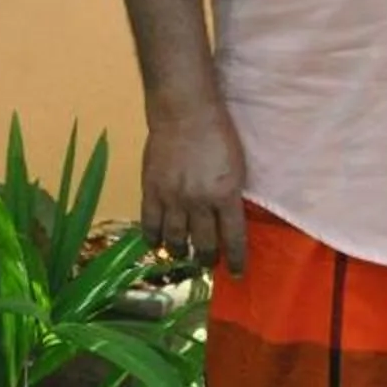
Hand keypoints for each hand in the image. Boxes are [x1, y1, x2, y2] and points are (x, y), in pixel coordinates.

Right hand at [143, 102, 250, 276]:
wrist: (185, 113)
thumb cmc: (218, 134)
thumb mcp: (236, 167)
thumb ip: (231, 195)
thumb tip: (228, 219)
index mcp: (225, 196)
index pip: (233, 239)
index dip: (235, 260)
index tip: (236, 273)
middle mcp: (199, 203)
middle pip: (203, 244)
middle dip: (206, 259)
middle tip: (207, 263)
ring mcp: (172, 198)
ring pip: (175, 239)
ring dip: (180, 251)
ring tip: (182, 254)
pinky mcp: (152, 190)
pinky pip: (150, 223)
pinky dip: (153, 238)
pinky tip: (156, 244)